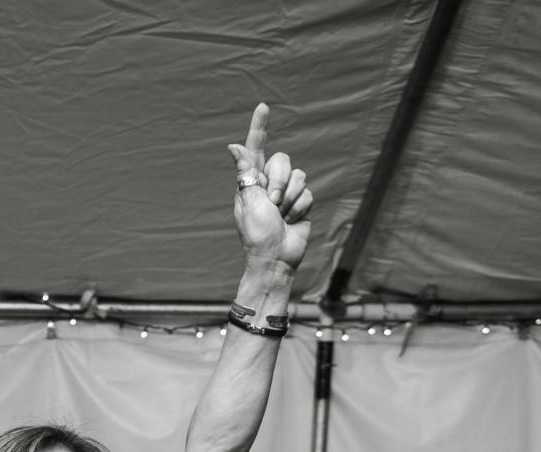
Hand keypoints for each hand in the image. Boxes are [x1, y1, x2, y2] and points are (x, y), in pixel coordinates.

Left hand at [228, 104, 313, 271]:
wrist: (277, 256)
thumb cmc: (257, 232)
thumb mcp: (248, 200)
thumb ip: (245, 172)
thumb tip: (232, 146)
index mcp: (251, 179)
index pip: (256, 146)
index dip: (260, 126)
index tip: (263, 106)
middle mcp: (269, 181)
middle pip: (282, 160)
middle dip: (279, 181)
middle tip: (272, 203)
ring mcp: (286, 191)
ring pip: (298, 175)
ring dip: (289, 198)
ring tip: (281, 215)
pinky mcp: (301, 202)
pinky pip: (308, 192)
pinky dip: (299, 207)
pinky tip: (291, 220)